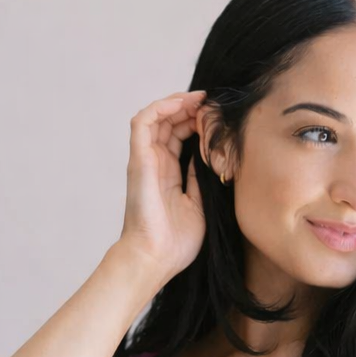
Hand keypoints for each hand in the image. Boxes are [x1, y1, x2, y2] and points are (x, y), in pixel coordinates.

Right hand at [117, 89, 208, 287]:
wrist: (156, 258)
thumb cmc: (176, 242)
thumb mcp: (199, 205)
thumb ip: (201, 179)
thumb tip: (210, 157)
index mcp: (168, 174)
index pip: (179, 137)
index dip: (196, 122)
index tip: (217, 117)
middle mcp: (154, 163)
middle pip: (169, 123)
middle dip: (190, 108)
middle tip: (212, 103)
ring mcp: (145, 160)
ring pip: (156, 117)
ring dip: (177, 103)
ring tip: (200, 98)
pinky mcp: (138, 159)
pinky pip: (143, 122)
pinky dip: (161, 107)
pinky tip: (181, 104)